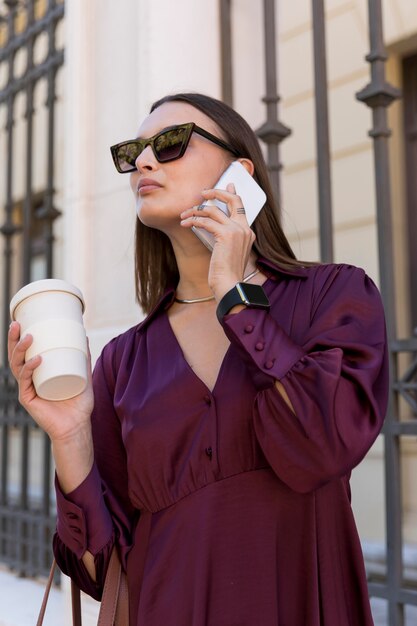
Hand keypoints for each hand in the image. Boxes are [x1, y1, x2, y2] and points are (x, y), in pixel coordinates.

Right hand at [8, 321, 93, 442]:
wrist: (78, 426)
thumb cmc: (79, 404)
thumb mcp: (84, 375)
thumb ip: (83, 358)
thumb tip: (84, 335)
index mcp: (37, 373)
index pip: (23, 352)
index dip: (18, 338)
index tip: (20, 320)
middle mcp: (29, 380)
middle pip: (15, 356)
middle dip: (13, 339)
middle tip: (16, 324)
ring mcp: (27, 389)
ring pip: (17, 366)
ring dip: (20, 350)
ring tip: (29, 337)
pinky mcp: (29, 399)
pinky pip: (26, 382)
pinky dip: (30, 369)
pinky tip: (37, 360)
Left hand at [180, 183, 255, 299]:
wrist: (230, 285)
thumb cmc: (226, 274)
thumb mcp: (227, 252)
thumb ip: (224, 238)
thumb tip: (210, 226)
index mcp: (248, 233)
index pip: (241, 207)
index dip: (232, 194)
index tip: (226, 186)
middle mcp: (244, 229)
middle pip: (233, 200)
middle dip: (217, 192)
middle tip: (203, 193)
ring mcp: (237, 231)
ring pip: (213, 210)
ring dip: (195, 211)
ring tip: (184, 215)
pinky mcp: (226, 235)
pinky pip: (206, 221)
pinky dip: (193, 220)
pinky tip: (185, 224)